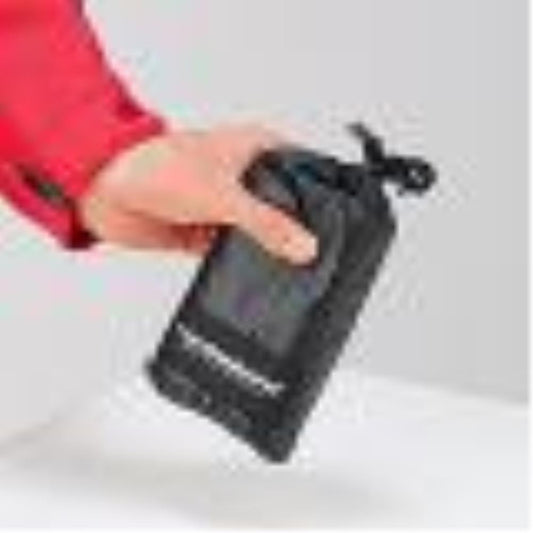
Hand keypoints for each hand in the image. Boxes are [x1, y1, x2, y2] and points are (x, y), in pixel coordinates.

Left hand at [80, 123, 316, 263]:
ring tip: (296, 272)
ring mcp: (224, 205)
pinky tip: (257, 277)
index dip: (321, 193)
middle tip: (323, 253)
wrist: (105, 192)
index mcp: (253, 151)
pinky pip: (232, 250)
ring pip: (258, 231)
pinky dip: (241, 262)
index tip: (343, 218)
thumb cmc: (155, 168)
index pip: (301, 170)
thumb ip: (267, 223)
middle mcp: (242, 177)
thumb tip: (304, 245)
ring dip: (268, 249)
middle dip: (296, 229)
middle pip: (282, 205)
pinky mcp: (205, 230)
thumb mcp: (222, 194)